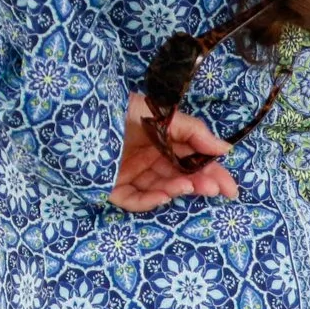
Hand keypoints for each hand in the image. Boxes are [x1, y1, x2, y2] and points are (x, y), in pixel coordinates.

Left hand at [111, 93, 237, 212]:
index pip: (190, 160)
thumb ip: (193, 131)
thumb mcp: (160, 114)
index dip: (211, 172)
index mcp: (158, 140)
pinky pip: (134, 199)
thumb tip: (225, 149)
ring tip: (189, 187)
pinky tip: (165, 194)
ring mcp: (128, 174)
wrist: (79, 114)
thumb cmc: (119, 109)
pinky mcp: (110, 187)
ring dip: (177, 190)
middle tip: (215, 189)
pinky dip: (151, 200)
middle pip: (178, 177)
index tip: (230, 187)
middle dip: (198, 183)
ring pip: (159, 189)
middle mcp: (145, 158)